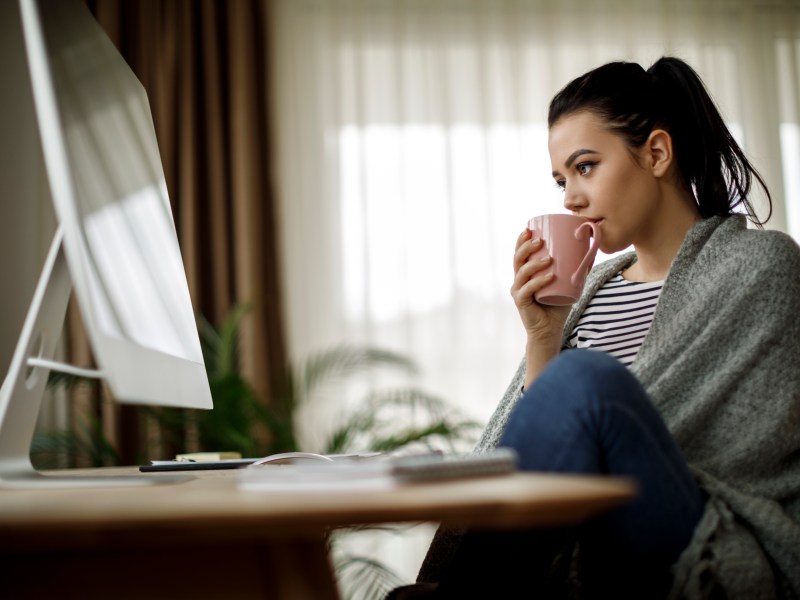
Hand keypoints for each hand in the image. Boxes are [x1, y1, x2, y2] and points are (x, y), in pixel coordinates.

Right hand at [510, 228, 570, 344]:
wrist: (550, 330)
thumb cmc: (558, 305)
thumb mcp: (569, 284)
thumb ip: (578, 269)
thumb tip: (592, 252)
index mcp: (525, 273)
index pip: (520, 253)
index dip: (521, 240)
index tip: (529, 228)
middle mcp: (519, 280)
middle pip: (517, 259)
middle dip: (526, 247)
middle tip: (540, 240)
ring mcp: (519, 291)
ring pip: (522, 273)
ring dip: (534, 263)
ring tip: (548, 258)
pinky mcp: (522, 303)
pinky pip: (528, 290)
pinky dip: (538, 282)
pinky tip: (549, 277)